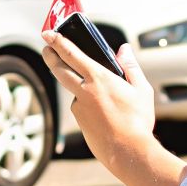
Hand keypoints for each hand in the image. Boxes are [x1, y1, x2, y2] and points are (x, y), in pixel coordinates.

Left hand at [40, 29, 155, 165]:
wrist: (128, 152)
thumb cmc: (137, 120)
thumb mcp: (141, 89)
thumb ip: (130, 67)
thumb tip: (123, 50)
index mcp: (98, 78)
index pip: (71, 54)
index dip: (58, 41)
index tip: (48, 33)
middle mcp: (84, 91)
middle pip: (59, 69)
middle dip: (50, 56)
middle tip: (46, 48)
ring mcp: (79, 107)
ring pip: (74, 90)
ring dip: (79, 85)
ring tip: (103, 94)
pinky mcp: (79, 121)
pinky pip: (82, 107)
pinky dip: (89, 105)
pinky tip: (106, 114)